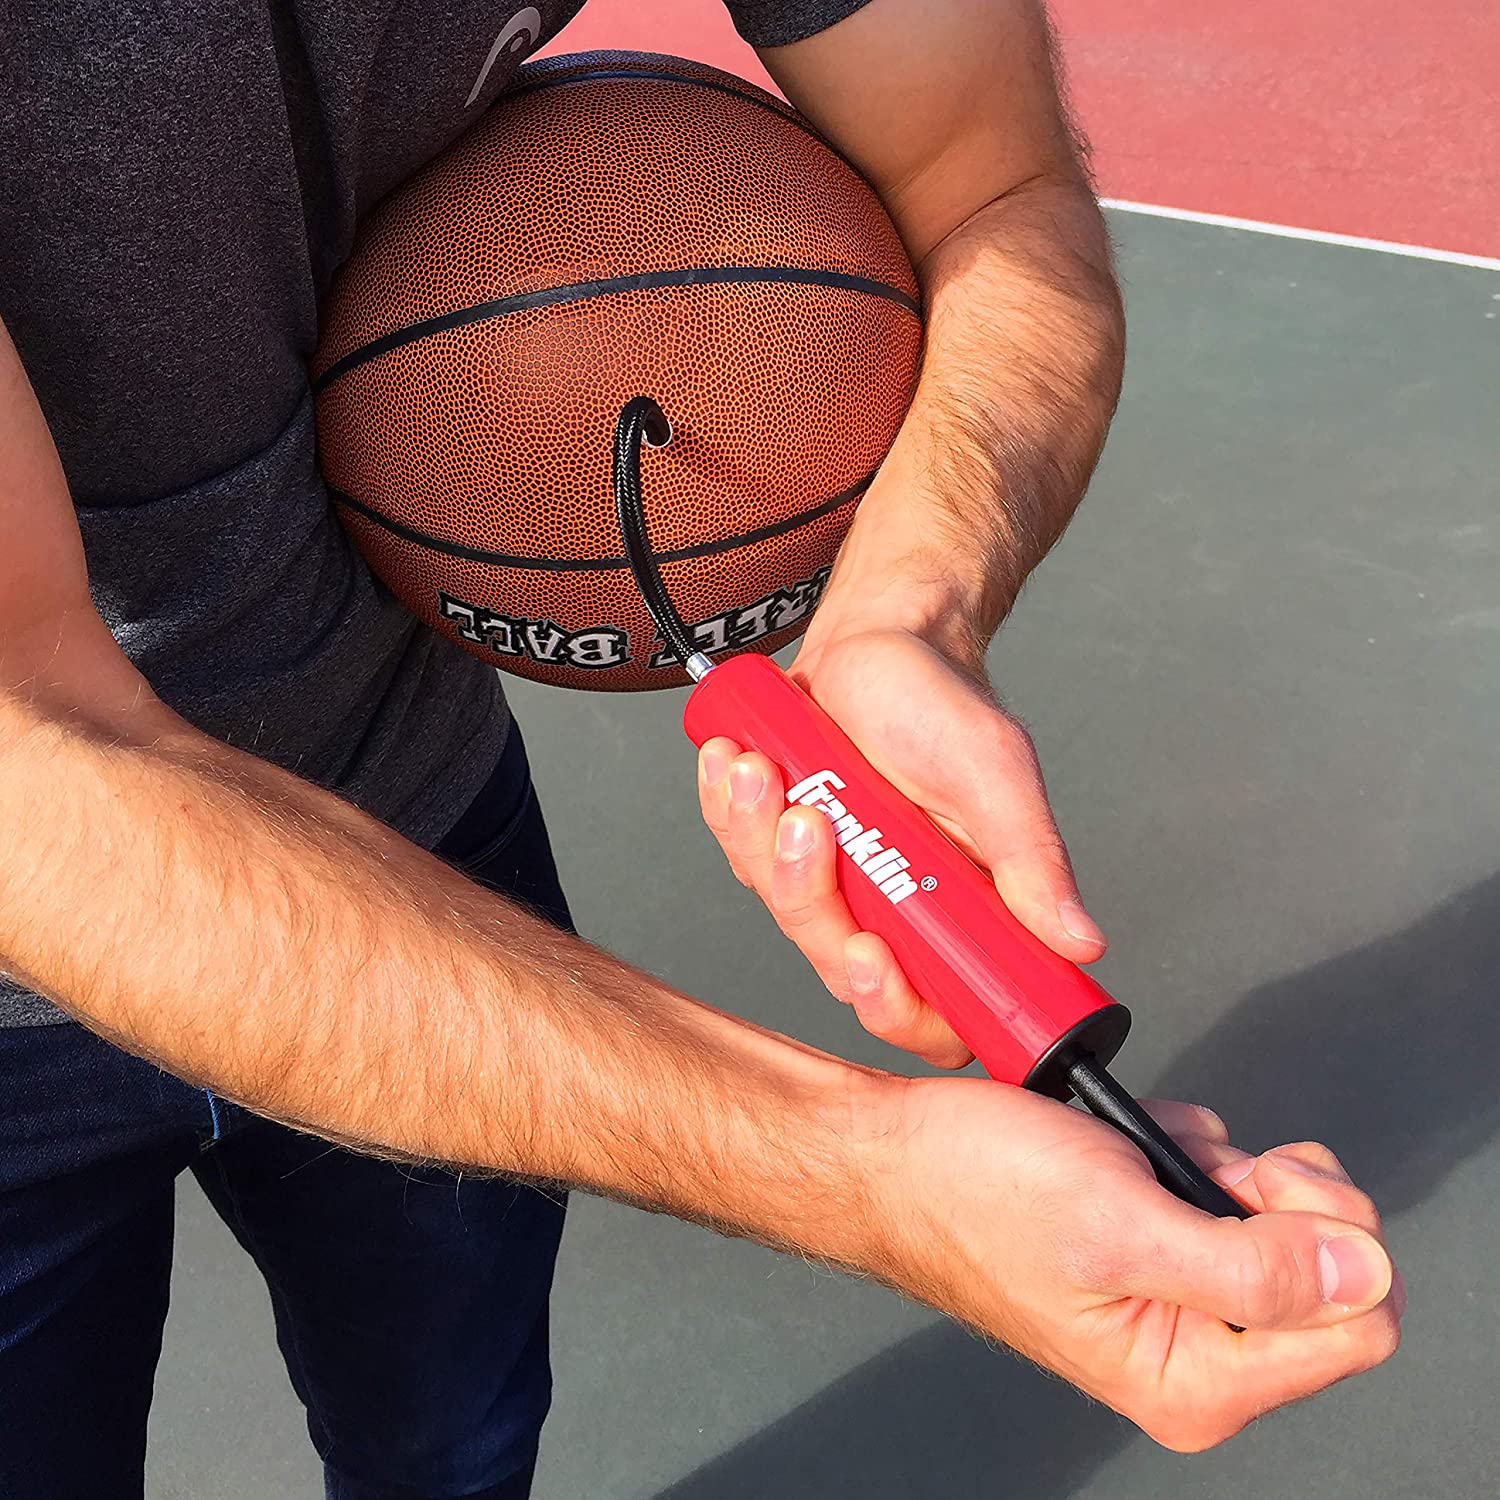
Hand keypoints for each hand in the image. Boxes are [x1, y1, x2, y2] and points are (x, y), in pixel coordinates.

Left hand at [697, 626, 1103, 1066]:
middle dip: (808, 895)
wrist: (878, 640)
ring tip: (763, 769)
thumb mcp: (995, 776)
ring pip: (781, 906)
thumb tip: (1080, 941)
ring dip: (759, 839)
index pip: (933, 1015)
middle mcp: (893, 912)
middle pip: (838, 963)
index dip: (895, 1006)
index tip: (870, 950)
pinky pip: (738, 852)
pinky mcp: (777, 846)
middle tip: (806, 822)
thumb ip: (1031, 860)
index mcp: (956, 916)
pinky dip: (728, 810)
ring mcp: (831, 882)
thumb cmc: (942, 705)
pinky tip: (733, 761)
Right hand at [861, 1078, 1403, 1449]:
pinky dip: (1189, 1148)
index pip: (1358, 1326)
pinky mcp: (1160, 1252)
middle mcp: (1194, 1355)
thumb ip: (1253, 1268)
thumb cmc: (974, 1192)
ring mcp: (1178, 1301)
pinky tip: (1128, 1149)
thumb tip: (1364, 1276)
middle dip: (1266, 1190)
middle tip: (1186, 1167)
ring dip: (1216, 1161)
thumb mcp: (1120, 1224)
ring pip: (1279, 1218)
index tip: (1251, 1189)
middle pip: (1330, 1268)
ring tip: (1136, 1155)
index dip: (1323, 1237)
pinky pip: (1227, 1190)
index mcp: (1191, 1382)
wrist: (899, 1154)